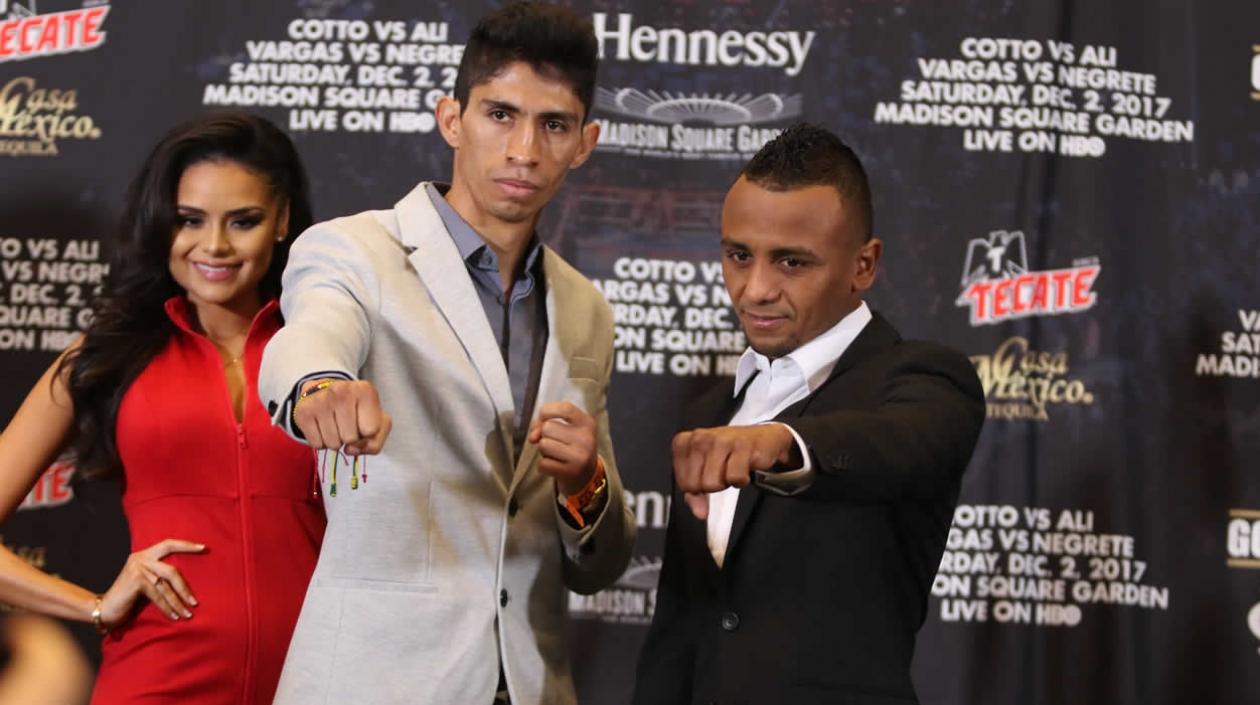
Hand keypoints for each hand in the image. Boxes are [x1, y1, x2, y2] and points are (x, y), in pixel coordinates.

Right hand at [98, 539, 204, 624]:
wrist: (103, 609)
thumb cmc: (128, 598)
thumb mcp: (146, 582)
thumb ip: (160, 576)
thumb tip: (188, 579)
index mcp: (144, 555)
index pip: (168, 544)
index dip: (186, 545)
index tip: (203, 548)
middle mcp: (140, 558)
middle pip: (172, 569)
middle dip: (185, 587)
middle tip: (196, 601)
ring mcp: (138, 569)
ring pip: (166, 586)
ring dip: (178, 602)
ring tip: (188, 613)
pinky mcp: (136, 581)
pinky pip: (158, 596)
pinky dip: (168, 607)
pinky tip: (175, 616)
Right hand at [293, 379, 391, 454]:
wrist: (325, 392)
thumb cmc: (356, 410)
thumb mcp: (377, 422)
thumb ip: (375, 442)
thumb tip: (350, 450)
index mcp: (365, 391)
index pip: (370, 430)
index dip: (367, 434)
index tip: (362, 422)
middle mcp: (341, 391)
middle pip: (351, 438)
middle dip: (350, 438)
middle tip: (346, 424)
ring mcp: (320, 400)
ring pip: (333, 444)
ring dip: (336, 441)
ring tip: (335, 425)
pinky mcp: (303, 411)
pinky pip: (316, 444)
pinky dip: (321, 442)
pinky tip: (322, 427)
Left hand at [527, 402, 597, 495]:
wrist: (585, 476)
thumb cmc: (572, 447)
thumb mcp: (567, 429)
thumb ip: (546, 423)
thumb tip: (533, 436)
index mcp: (587, 423)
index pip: (565, 408)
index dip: (548, 411)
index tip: (543, 418)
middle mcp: (586, 439)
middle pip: (548, 427)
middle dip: (545, 436)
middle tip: (556, 444)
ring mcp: (580, 457)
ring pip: (543, 445)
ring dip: (544, 451)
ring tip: (556, 455)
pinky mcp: (570, 472)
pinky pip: (542, 464)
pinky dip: (544, 466)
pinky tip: (555, 466)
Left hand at [672, 424, 796, 519]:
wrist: (759, 438)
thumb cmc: (727, 453)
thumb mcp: (703, 469)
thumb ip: (694, 493)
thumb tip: (699, 512)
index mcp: (684, 442)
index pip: (684, 484)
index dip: (698, 487)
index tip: (706, 476)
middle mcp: (700, 438)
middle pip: (697, 485)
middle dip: (711, 486)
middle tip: (721, 473)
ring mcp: (721, 440)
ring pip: (713, 483)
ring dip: (726, 482)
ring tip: (731, 469)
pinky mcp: (743, 445)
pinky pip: (736, 478)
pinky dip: (742, 479)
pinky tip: (743, 468)